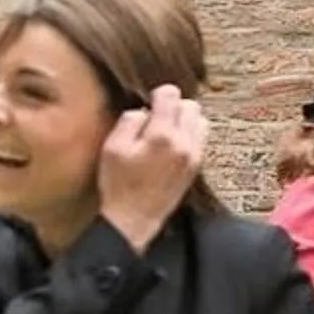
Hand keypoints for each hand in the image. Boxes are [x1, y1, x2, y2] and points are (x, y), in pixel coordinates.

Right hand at [97, 85, 205, 250]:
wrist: (134, 219)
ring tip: (165, 131)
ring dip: (185, 120)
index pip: (171, 94)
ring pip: (200, 121)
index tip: (149, 102)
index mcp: (162, 135)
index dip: (157, 94)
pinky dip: (190, 135)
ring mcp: (193, 156)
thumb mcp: (112, 147)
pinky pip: (201, 138)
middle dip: (174, 106)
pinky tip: (172, 144)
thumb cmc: (119, 185)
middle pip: (191, 105)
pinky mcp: (196, 167)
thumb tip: (145, 110)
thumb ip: (130, 120)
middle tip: (156, 117)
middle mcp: (184, 144)